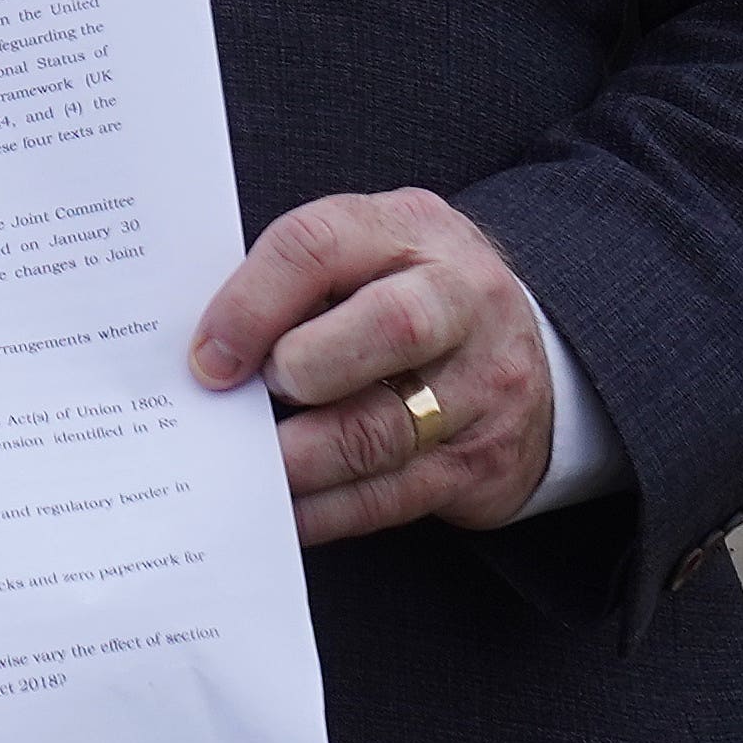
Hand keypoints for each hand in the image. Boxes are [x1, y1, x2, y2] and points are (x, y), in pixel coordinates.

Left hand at [193, 190, 555, 545]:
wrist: (534, 357)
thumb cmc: (408, 296)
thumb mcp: (367, 257)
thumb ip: (296, 287)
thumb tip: (207, 354)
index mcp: (410, 231)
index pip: (321, 246)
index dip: (253, 302)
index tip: (207, 357)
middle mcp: (461, 300)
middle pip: (392, 328)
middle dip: (304, 369)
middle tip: (248, 399)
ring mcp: (482, 384)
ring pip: (384, 429)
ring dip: (300, 457)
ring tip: (246, 466)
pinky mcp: (479, 463)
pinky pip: (390, 496)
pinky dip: (323, 510)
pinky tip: (279, 511)